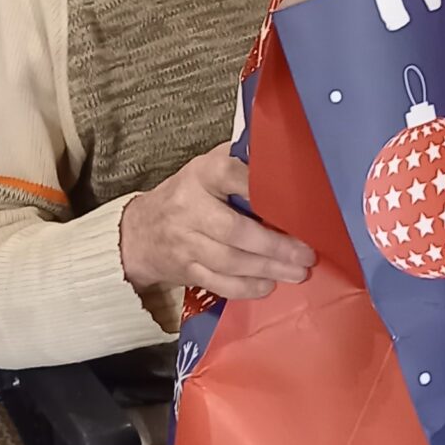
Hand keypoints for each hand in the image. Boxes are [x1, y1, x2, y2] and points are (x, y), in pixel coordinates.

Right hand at [119, 151, 313, 304]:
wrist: (139, 233)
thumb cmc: (186, 195)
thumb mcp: (205, 168)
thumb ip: (238, 162)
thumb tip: (283, 156)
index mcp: (199, 175)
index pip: (229, 174)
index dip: (259, 187)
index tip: (292, 201)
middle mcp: (189, 208)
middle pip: (233, 229)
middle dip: (274, 245)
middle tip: (306, 254)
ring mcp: (185, 243)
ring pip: (229, 261)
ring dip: (267, 269)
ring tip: (297, 273)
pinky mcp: (186, 270)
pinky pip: (219, 283)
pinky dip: (247, 288)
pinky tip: (269, 285)